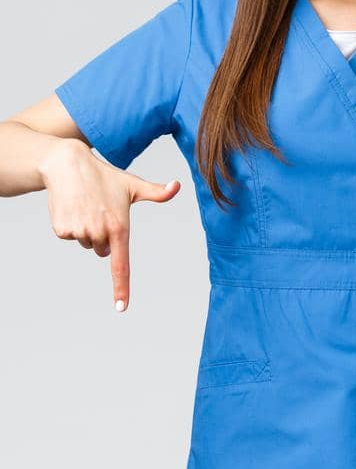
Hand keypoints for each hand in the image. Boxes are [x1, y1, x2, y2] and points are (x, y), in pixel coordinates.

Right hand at [38, 140, 181, 312]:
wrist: (68, 165)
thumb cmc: (105, 176)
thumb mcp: (133, 185)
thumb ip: (157, 193)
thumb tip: (177, 186)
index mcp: (120, 227)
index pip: (121, 265)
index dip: (121, 287)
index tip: (122, 307)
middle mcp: (99, 233)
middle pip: (103, 251)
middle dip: (103, 236)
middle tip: (101, 211)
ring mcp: (79, 232)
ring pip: (86, 244)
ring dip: (87, 229)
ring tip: (87, 206)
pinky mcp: (61, 230)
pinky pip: (70, 237)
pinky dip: (71, 225)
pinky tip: (73, 207)